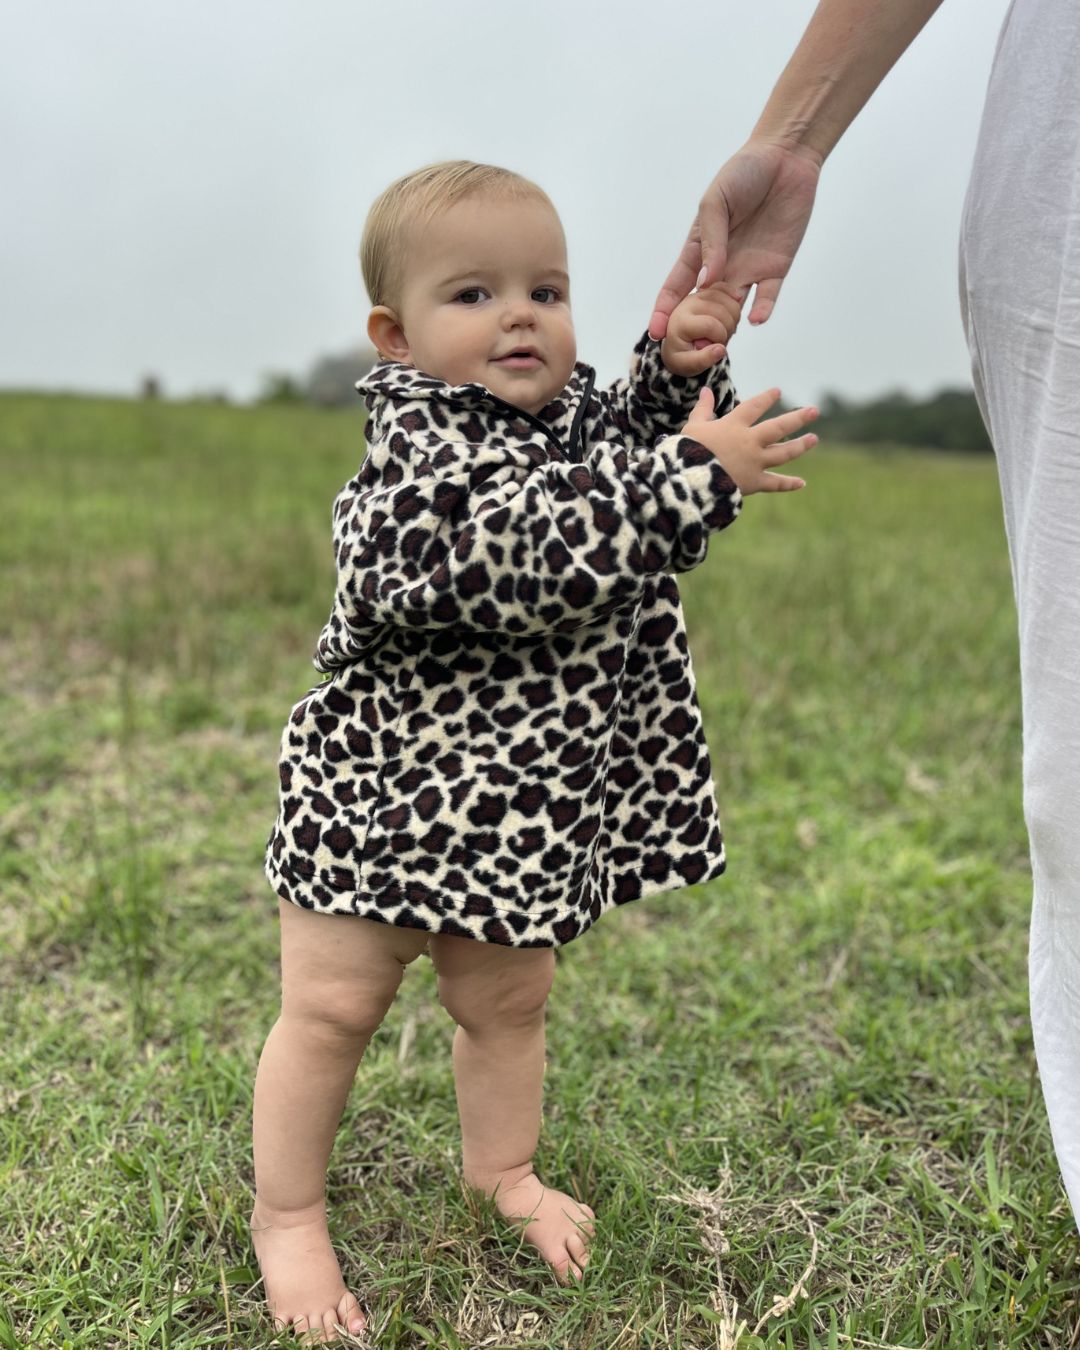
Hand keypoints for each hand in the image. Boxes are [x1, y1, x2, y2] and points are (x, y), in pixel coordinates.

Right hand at [649, 138, 821, 338]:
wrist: (786, 159)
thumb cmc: (743, 173)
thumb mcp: (716, 201)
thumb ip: (711, 240)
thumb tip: (706, 280)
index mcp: (699, 249)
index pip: (677, 285)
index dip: (664, 309)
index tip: (655, 332)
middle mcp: (721, 266)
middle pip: (701, 306)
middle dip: (693, 328)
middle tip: (689, 344)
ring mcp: (748, 269)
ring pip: (732, 310)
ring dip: (725, 327)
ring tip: (719, 339)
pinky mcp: (775, 268)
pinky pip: (767, 296)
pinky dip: (762, 310)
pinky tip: (756, 319)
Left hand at [660, 282, 744, 375]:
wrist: (676, 343)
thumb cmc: (681, 354)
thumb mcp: (687, 365)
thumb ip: (702, 360)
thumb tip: (720, 350)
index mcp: (680, 321)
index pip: (710, 325)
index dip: (720, 338)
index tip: (715, 346)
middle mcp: (688, 303)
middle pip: (722, 312)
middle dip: (728, 329)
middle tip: (721, 339)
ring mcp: (699, 293)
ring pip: (728, 300)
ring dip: (734, 317)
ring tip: (724, 330)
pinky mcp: (708, 288)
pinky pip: (729, 290)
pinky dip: (735, 302)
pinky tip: (732, 315)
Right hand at [682, 385, 816, 494]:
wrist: (691, 479)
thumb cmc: (687, 451)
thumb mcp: (693, 426)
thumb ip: (703, 409)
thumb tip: (706, 390)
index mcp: (734, 425)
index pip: (754, 407)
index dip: (766, 398)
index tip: (778, 392)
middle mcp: (750, 441)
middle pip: (779, 427)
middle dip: (798, 418)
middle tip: (814, 411)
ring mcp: (755, 462)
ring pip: (783, 452)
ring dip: (800, 445)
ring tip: (813, 438)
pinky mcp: (754, 482)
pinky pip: (775, 483)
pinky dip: (788, 484)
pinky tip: (802, 483)